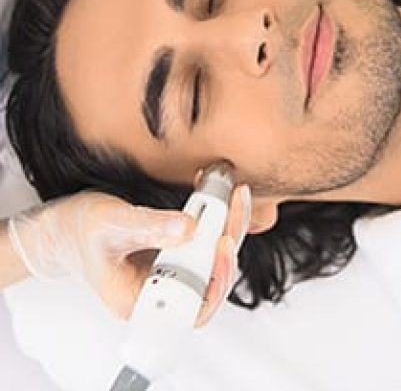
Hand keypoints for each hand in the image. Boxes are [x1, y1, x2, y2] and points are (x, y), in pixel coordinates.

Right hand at [8, 185, 251, 325]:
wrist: (66, 227)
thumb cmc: (80, 231)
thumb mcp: (111, 224)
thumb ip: (149, 226)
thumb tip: (190, 227)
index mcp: (140, 300)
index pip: (192, 306)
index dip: (216, 279)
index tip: (223, 243)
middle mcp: (160, 292)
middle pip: (211, 278)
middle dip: (228, 239)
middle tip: (234, 203)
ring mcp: (169, 273)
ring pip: (213, 259)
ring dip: (227, 226)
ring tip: (233, 194)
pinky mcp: (175, 254)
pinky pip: (205, 243)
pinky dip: (216, 219)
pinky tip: (219, 194)